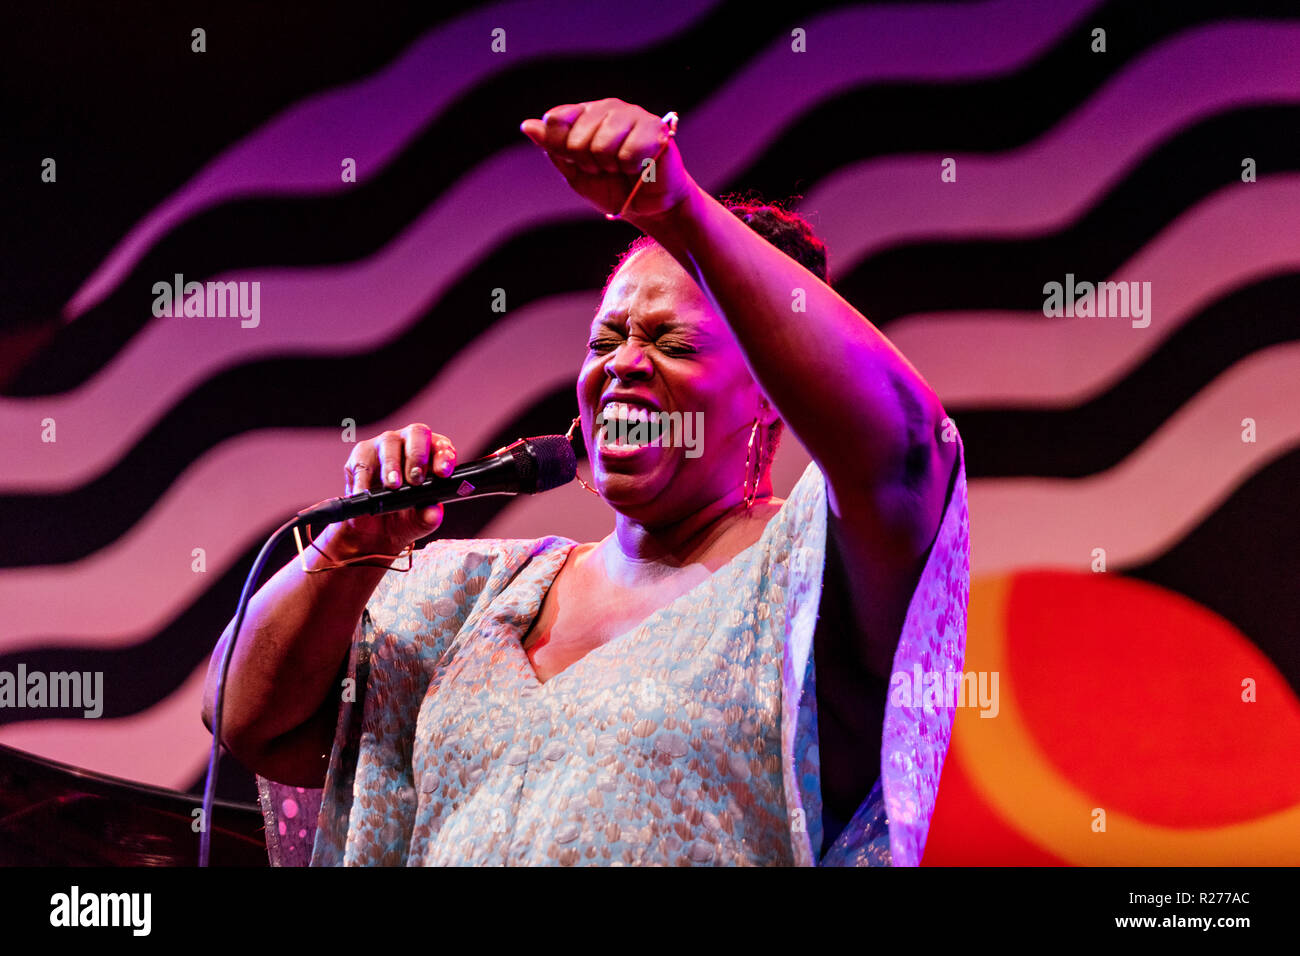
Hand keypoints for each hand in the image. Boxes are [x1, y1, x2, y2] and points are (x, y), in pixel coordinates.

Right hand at [328, 424, 456, 557]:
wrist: (373, 532)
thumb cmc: (402, 518)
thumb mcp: (418, 522)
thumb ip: (428, 517)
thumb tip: (434, 512)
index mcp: (431, 457)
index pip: (442, 447)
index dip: (444, 456)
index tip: (443, 472)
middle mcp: (409, 445)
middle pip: (417, 433)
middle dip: (418, 456)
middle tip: (416, 480)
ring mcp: (384, 447)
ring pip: (389, 442)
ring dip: (392, 465)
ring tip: (393, 485)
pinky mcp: (360, 457)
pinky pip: (363, 462)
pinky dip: (363, 479)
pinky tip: (364, 492)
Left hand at [519, 98, 697, 224]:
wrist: (648, 206)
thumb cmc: (613, 187)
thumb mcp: (575, 172)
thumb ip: (554, 148)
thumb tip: (527, 125)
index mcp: (585, 114)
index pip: (555, 120)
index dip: (564, 149)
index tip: (579, 162)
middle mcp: (607, 108)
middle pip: (577, 137)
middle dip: (589, 163)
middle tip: (606, 168)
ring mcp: (632, 114)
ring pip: (603, 145)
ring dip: (611, 166)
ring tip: (622, 167)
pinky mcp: (655, 128)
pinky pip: (629, 152)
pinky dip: (633, 168)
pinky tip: (640, 166)